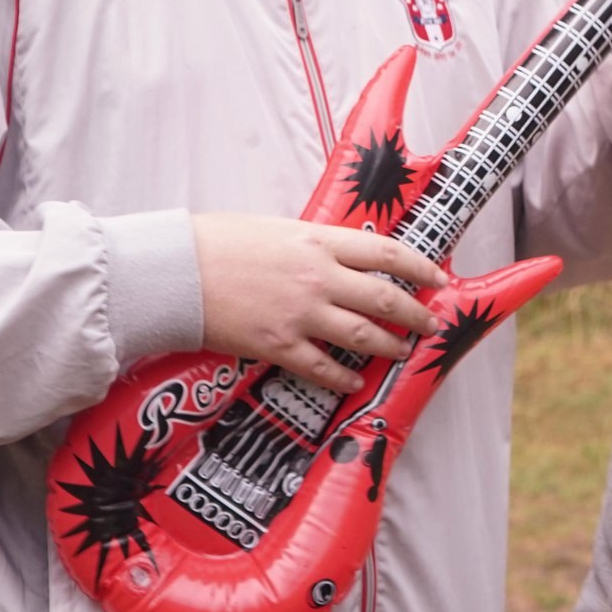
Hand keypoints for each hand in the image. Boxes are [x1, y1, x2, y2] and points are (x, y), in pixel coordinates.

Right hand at [189, 215, 444, 394]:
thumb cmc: (216, 242)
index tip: (437, 277)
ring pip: (364, 334)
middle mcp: (319, 278)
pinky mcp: (279, 345)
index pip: (386, 252)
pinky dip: (343, 376)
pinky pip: (323, 366)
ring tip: (403, 351)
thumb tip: (334, 256)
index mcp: (318, 242)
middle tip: (430, 324)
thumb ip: (310, 245)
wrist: (174, 273)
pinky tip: (354, 381)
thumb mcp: (273, 229)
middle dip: (414, 313)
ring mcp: (301, 314)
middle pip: (385, 297)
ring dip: (389, 346)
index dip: (419, 267)